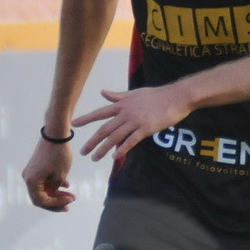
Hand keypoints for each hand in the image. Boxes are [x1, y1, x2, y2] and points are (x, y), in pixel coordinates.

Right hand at [22, 136, 76, 210]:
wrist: (55, 133)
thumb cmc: (59, 153)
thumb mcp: (60, 175)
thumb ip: (55, 190)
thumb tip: (52, 195)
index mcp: (31, 181)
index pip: (42, 201)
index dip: (56, 204)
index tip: (70, 200)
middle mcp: (28, 178)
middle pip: (40, 197)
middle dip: (56, 202)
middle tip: (70, 204)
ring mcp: (31, 172)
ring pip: (43, 190)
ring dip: (56, 194)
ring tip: (71, 195)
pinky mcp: (35, 167)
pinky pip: (43, 181)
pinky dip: (54, 185)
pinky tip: (67, 185)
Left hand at [74, 85, 193, 161]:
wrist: (175, 97)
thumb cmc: (156, 95)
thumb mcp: (134, 93)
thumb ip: (117, 96)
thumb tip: (102, 92)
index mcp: (122, 104)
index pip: (100, 113)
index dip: (87, 119)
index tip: (74, 124)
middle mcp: (126, 113)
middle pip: (105, 129)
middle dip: (92, 141)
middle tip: (83, 151)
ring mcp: (136, 121)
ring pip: (115, 137)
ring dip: (103, 148)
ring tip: (95, 158)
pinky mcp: (146, 129)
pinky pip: (131, 140)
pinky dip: (122, 148)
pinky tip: (115, 156)